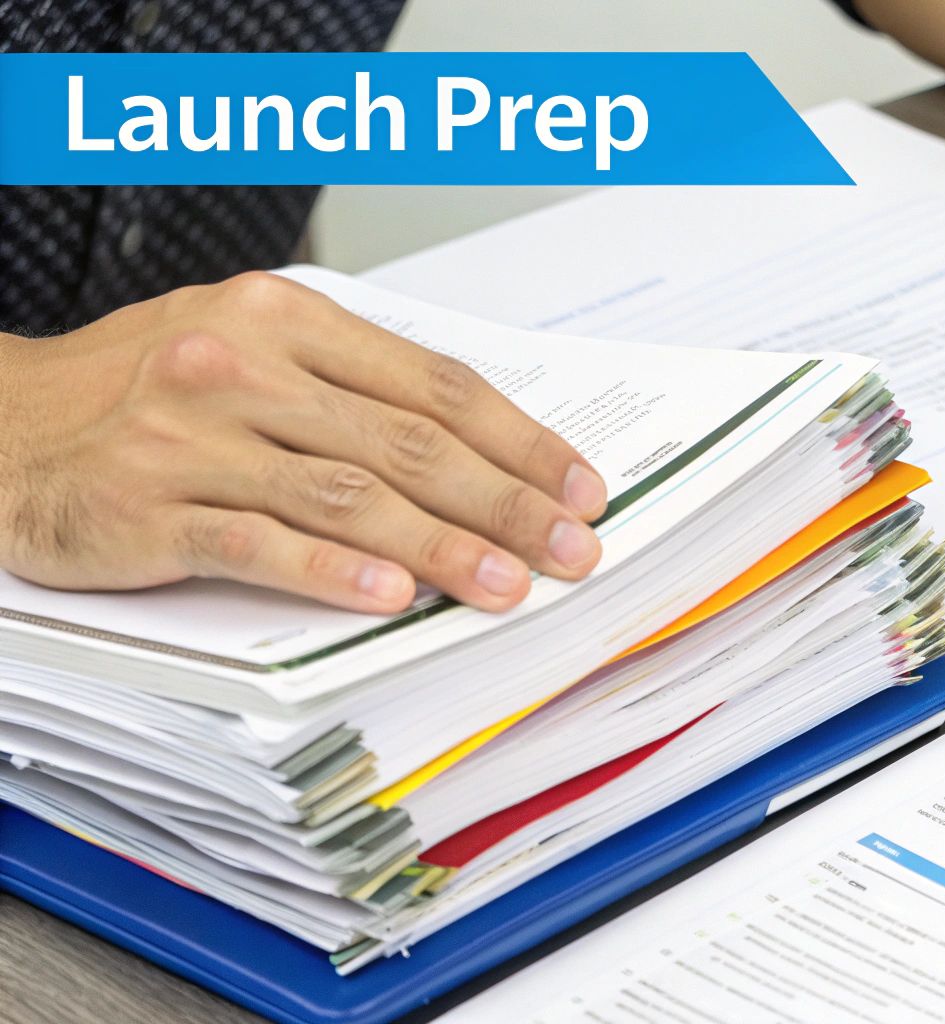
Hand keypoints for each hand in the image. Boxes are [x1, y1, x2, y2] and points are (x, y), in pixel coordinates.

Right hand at [0, 272, 607, 613]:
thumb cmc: (140, 390)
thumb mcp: (247, 349)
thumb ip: (352, 387)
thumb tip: (484, 451)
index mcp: (285, 317)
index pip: (436, 383)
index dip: (520, 441)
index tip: (580, 487)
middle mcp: (242, 365)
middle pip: (408, 441)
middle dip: (506, 502)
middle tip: (572, 548)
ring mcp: (190, 437)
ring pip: (346, 495)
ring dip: (441, 547)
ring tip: (507, 585)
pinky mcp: (142, 506)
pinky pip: (256, 542)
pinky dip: (331, 573)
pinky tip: (392, 600)